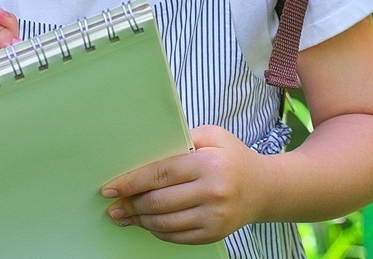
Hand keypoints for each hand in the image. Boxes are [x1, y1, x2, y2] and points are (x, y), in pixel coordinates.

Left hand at [100, 125, 264, 243]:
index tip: (109, 188)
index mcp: (208, 164)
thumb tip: (146, 151)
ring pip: (164, 222)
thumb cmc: (232, 158)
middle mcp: (212, 192)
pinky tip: (147, 223)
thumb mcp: (213, 136)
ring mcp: (214, 217)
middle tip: (113, 205)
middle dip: (130, 204)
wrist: (263, 188)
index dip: (131, 182)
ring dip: (139, 220)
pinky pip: (176, 236)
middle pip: (158, 201)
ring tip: (125, 214)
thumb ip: (182, 139)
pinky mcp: (214, 234)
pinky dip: (157, 230)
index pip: (160, 174)